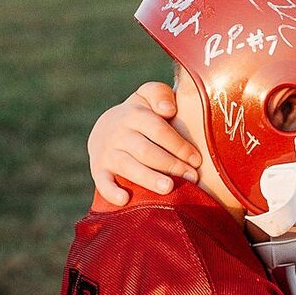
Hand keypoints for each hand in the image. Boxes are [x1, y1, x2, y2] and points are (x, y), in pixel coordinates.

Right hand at [88, 82, 201, 204]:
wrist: (106, 130)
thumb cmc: (140, 117)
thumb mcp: (147, 98)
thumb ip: (159, 94)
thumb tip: (169, 109)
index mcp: (134, 114)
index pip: (158, 129)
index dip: (179, 145)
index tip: (197, 160)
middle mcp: (119, 133)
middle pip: (146, 150)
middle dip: (170, 164)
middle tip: (191, 177)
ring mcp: (108, 153)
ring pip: (128, 166)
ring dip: (149, 178)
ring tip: (168, 188)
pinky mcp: (99, 171)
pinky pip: (103, 182)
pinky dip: (112, 192)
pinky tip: (124, 200)